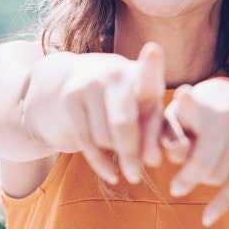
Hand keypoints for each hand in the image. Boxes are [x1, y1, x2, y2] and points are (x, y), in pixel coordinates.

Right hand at [34, 42, 165, 184]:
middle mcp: (114, 74)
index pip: (147, 75)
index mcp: (141, 75)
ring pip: (104, 137)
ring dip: (116, 153)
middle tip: (136, 176)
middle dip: (130, 154)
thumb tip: (152, 161)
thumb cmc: (130, 101)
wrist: (83, 79)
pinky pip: (86, 141)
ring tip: (124, 154)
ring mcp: (89, 84)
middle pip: (122, 124)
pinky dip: (100, 163)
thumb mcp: (148, 112)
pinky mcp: (70, 97)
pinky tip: (111, 174)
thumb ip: (158, 135)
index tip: (154, 51)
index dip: (151, 65)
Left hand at [163, 78, 228, 225]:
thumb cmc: (191, 113)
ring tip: (195, 175)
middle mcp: (226, 112)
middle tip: (176, 187)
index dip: (177, 149)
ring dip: (203, 182)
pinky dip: (221, 203)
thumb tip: (176, 154)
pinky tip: (207, 219)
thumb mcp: (172, 117)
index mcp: (199, 102)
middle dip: (187, 179)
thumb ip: (167, 134)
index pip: (185, 132)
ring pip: (219, 175)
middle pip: (204, 164)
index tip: (172, 166)